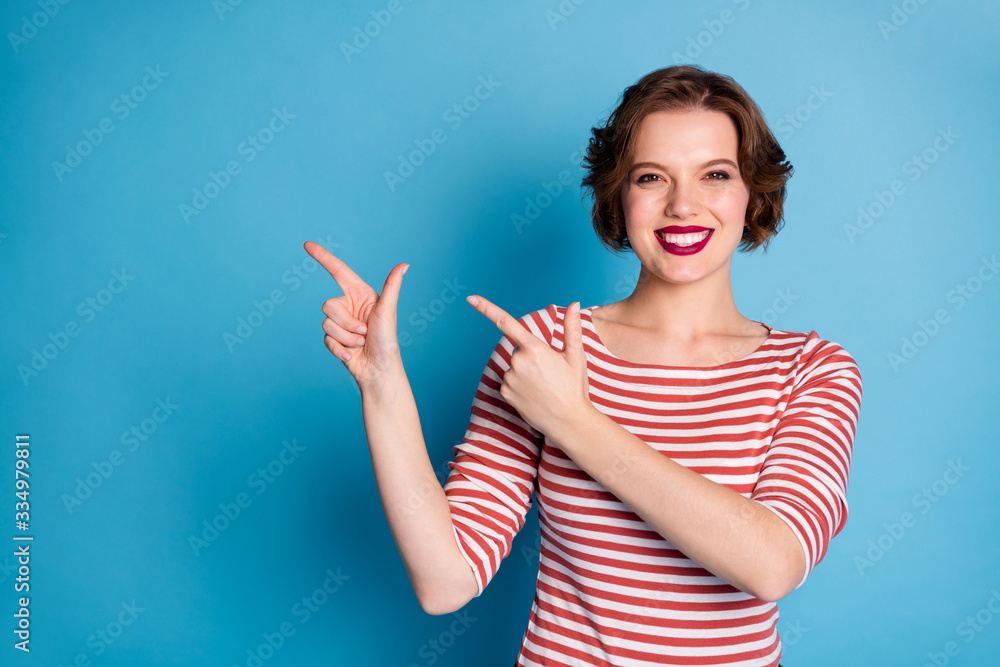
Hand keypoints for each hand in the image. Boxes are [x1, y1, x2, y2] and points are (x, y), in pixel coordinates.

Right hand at [304, 241, 407, 389]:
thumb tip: (404, 265)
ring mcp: (340, 323)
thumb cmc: (387, 340)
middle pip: (328, 305)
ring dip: (346, 337)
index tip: (307, 244)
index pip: (338, 271)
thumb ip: (392, 287)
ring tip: (361, 343)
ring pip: (327, 323)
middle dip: (346, 323)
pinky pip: (326, 340)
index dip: (323, 257)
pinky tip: (352, 355)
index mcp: (360, 294)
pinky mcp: (334, 340)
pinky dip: (340, 349)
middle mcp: (349, 306)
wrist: (379, 369)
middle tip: (365, 331)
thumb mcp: (388, 311)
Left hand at [465, 296, 590, 434]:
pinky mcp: (505, 393)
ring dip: (525, 372)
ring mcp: (510, 378)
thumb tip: (574, 304)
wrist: (569, 422)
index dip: (486, 308)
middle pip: (518, 350)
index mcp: (535, 348)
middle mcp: (518, 362)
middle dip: (530, 356)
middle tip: (549, 373)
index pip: (506, 322)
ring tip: (544, 386)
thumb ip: (572, 328)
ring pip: (514, 367)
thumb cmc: (574, 388)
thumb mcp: (575, 356)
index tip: (471, 298)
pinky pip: (509, 382)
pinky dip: (519, 385)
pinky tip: (534, 395)